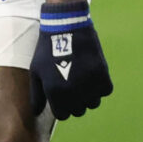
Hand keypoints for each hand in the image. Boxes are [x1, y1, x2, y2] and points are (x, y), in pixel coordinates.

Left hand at [31, 0, 111, 120]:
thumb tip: (37, 112)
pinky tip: (93, 76)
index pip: (63, 115)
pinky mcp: (102, 73)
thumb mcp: (36, 71)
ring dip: (89, 96)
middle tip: (72, 87)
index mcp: (55, 92)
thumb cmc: (47, 49)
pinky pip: (106, 91)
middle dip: (75, 102)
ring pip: (93, 103)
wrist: (66, 26)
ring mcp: (89, 83)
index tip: (62, 97)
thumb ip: (37, 94)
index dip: (62, 107)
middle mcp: (73, 91)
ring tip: (83, 82)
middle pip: (79, 111)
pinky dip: (101, 86)